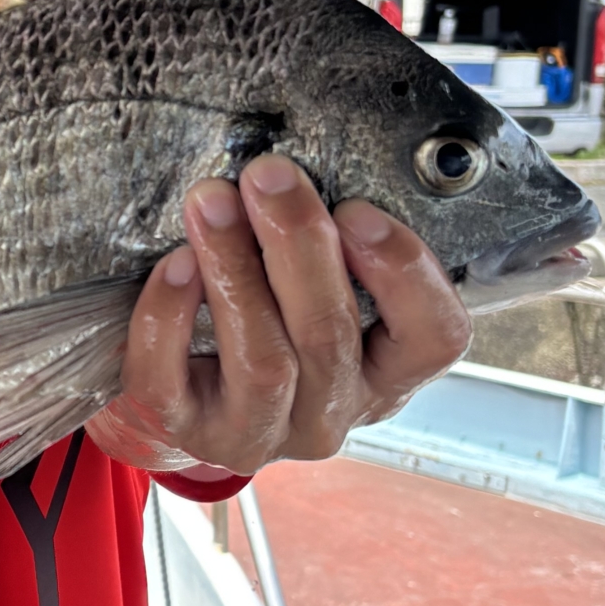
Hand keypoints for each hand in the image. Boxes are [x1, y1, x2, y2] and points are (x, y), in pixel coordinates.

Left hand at [87, 154, 470, 476]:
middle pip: (330, 335)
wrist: (187, 394)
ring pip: (261, 359)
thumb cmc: (269, 319)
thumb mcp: (322, 288)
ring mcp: (259, 432)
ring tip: (211, 202)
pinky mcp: (188, 430)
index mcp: (384, 375)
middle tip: (268, 176)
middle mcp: (330, 413)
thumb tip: (306, 173)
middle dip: (299, 243)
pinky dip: (170, 316)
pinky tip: (174, 264)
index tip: (355, 207)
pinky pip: (172, 378)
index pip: (434, 336)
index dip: (403, 270)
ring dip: (234, 267)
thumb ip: (335, 244)